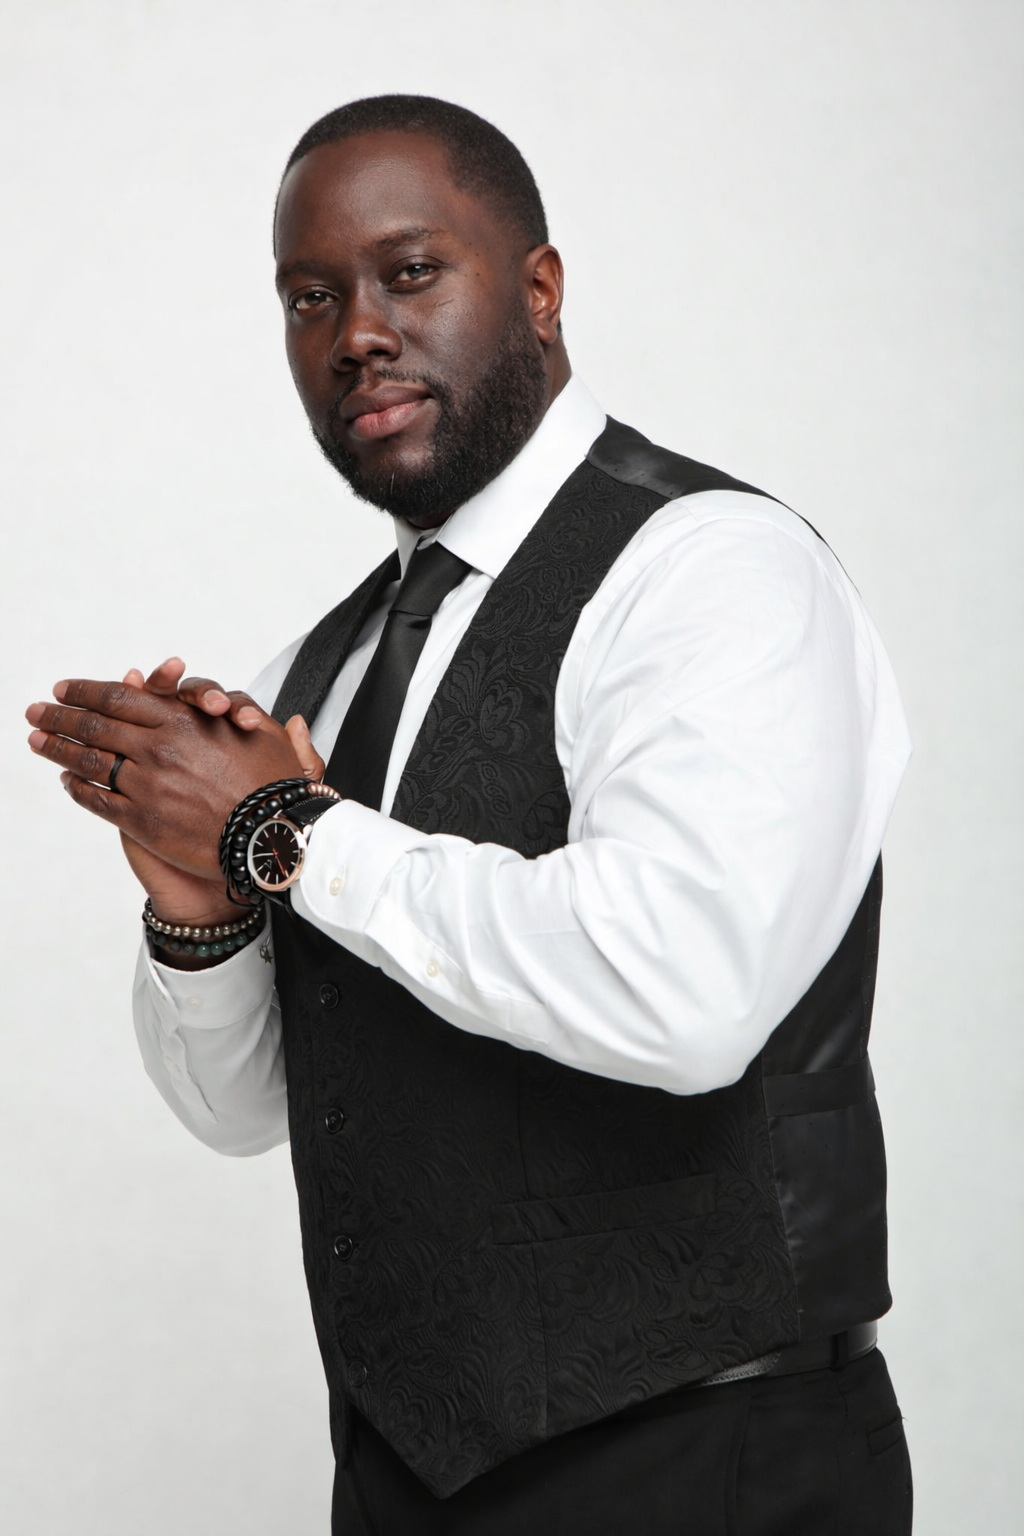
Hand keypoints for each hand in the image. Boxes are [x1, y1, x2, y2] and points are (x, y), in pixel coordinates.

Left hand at [26, 676, 316, 880]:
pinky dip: (77, 787)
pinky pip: (99, 798)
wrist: (271, 835)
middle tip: (37, 711)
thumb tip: (232, 705)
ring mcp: (147, 785)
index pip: (119, 697)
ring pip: (89, 760)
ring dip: (57, 747)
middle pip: (95, 725)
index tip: (64, 690)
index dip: (86, 691)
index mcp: (182, 720)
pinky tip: (67, 780)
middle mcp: (158, 748)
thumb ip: (241, 710)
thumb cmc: (274, 787)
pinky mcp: (142, 820)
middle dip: (59, 716)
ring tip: (37, 740)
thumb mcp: (264, 734)